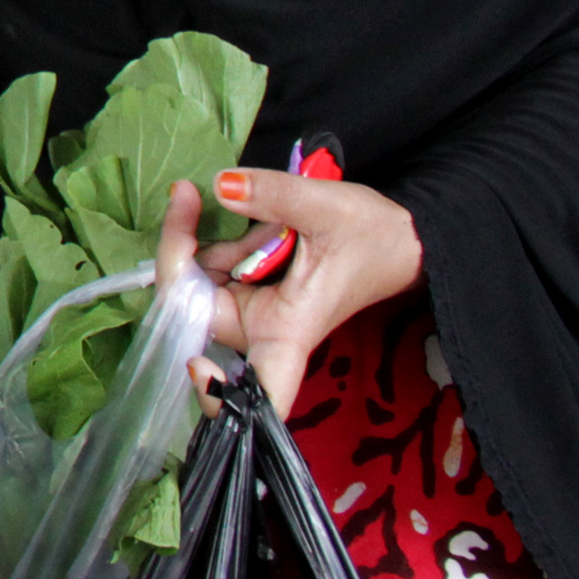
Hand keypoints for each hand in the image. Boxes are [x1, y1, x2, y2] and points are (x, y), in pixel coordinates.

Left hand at [154, 169, 424, 416]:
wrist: (396, 236)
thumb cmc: (373, 236)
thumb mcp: (328, 208)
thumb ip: (274, 196)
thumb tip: (221, 185)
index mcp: (286, 332)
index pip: (257, 388)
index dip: (218, 392)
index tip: (195, 368)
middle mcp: (260, 330)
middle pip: (192, 310)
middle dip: (181, 253)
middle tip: (187, 195)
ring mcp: (249, 310)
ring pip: (195, 282)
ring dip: (204, 238)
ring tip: (255, 208)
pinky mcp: (246, 291)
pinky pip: (210, 268)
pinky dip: (218, 239)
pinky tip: (253, 217)